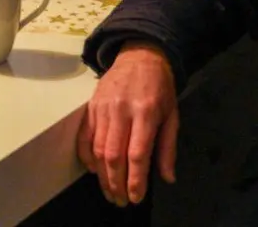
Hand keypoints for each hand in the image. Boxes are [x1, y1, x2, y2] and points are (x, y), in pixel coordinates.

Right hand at [77, 42, 179, 206]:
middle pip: (113, 155)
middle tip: (120, 201)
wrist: (140, 56)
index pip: (137, 153)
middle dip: (116, 183)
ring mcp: (103, 107)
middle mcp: (121, 110)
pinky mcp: (91, 106)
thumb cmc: (160, 88)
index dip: (135, 179)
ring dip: (101, 175)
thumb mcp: (172, 115)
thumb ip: (168, 147)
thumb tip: (167, 178)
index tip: (136, 197)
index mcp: (146, 112)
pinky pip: (84, 135)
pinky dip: (86, 156)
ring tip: (109, 192)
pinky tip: (93, 170)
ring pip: (97, 149)